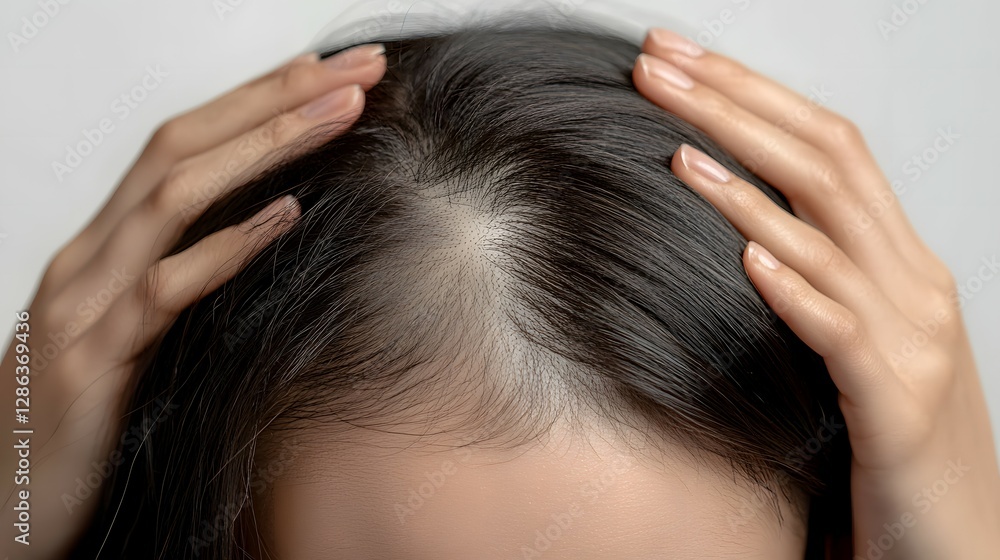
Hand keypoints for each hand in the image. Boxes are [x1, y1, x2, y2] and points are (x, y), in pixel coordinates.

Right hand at [0, 43, 386, 558]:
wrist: (8, 502)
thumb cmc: (83, 413)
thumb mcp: (137, 329)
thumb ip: (186, 275)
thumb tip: (267, 230)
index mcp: (106, 244)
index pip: (188, 143)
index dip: (261, 100)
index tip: (333, 76)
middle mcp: (91, 255)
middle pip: (185, 145)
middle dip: (273, 98)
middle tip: (355, 69)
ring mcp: (85, 301)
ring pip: (175, 196)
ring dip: (265, 148)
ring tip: (339, 114)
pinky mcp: (93, 360)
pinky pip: (164, 289)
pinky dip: (227, 247)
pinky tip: (284, 217)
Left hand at [634, 28, 999, 558]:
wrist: (958, 539)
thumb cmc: (890, 438)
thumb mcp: (856, 340)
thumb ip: (818, 283)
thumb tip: (746, 237)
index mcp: (900, 262)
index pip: (828, 146)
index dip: (753, 92)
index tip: (678, 60)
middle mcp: (913, 283)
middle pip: (824, 162)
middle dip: (737, 105)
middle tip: (658, 67)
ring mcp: (912, 339)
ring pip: (830, 233)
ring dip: (747, 181)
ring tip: (676, 142)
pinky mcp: (893, 405)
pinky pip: (842, 331)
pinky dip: (794, 286)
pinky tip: (747, 258)